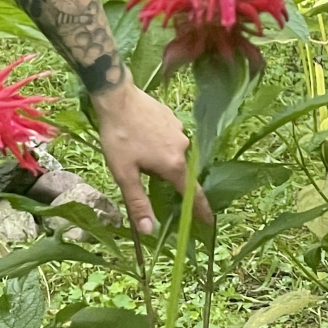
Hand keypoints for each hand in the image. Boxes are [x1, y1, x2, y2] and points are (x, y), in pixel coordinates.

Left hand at [93, 80, 213, 235]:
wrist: (118, 97)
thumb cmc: (119, 138)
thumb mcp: (124, 174)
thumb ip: (138, 202)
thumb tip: (149, 230)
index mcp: (173, 165)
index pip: (192, 194)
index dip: (200, 210)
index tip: (209, 222)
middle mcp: (183, 149)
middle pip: (179, 172)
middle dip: (164, 176)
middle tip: (140, 168)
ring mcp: (180, 131)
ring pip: (174, 154)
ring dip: (160, 158)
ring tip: (136, 150)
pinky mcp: (174, 118)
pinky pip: (171, 138)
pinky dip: (160, 143)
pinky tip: (142, 136)